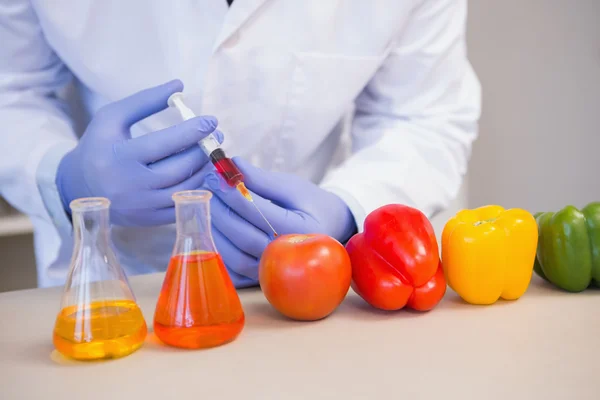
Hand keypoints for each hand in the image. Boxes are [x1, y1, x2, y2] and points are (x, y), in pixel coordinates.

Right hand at [57, 79, 221, 225]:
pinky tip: (202, 172)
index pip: (166, 143)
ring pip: (186, 187)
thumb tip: (179, 85)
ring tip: (211, 152)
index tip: (212, 120)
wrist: (79, 186)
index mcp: (119, 158)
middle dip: (204, 150)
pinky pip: (183, 203)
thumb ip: (145, 100)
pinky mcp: (150, 220)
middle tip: (217, 137)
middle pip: (181, 168)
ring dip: (204, 168)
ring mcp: (142, 207)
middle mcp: (131, 186)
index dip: (193, 131)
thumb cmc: (99, 144)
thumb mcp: (113, 117)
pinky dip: (197, 187)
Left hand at [203, 157, 356, 287]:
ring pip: (233, 255)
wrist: (329, 230)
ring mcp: (272, 271)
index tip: (216, 175)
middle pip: (243, 235)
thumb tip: (232, 164)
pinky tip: (213, 227)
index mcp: (299, 229)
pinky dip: (218, 250)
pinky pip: (232, 269)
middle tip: (208, 186)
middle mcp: (287, 256)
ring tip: (209, 204)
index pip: (258, 212)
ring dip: (215, 228)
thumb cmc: (310, 205)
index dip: (232, 193)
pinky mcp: (259, 279)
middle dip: (221, 209)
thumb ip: (262, 179)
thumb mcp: (292, 186)